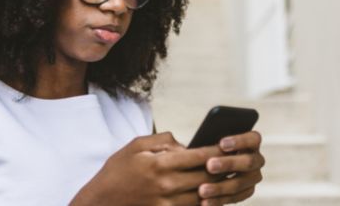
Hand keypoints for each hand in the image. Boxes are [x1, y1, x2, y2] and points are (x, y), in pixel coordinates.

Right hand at [70, 132, 223, 205]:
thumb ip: (163, 140)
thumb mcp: (136, 146)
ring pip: (203, 195)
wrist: (100, 202)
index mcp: (160, 163)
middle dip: (223, 168)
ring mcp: (167, 203)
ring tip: (231, 178)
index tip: (229, 144)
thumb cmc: (118, 170)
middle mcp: (167, 185)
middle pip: (205, 176)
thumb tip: (186, 144)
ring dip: (219, 187)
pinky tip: (213, 196)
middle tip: (239, 161)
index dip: (217, 150)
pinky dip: (205, 202)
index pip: (198, 156)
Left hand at [197, 131, 264, 205]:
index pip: (253, 139)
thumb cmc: (209, 148)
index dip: (239, 141)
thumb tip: (203, 147)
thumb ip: (212, 145)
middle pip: (248, 162)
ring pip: (239, 183)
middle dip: (228, 164)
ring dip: (220, 187)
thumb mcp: (211, 142)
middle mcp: (256, 159)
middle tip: (209, 165)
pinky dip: (218, 200)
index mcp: (251, 142)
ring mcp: (253, 177)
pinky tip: (204, 202)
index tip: (221, 144)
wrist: (206, 166)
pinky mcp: (246, 192)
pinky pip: (234, 198)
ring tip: (202, 190)